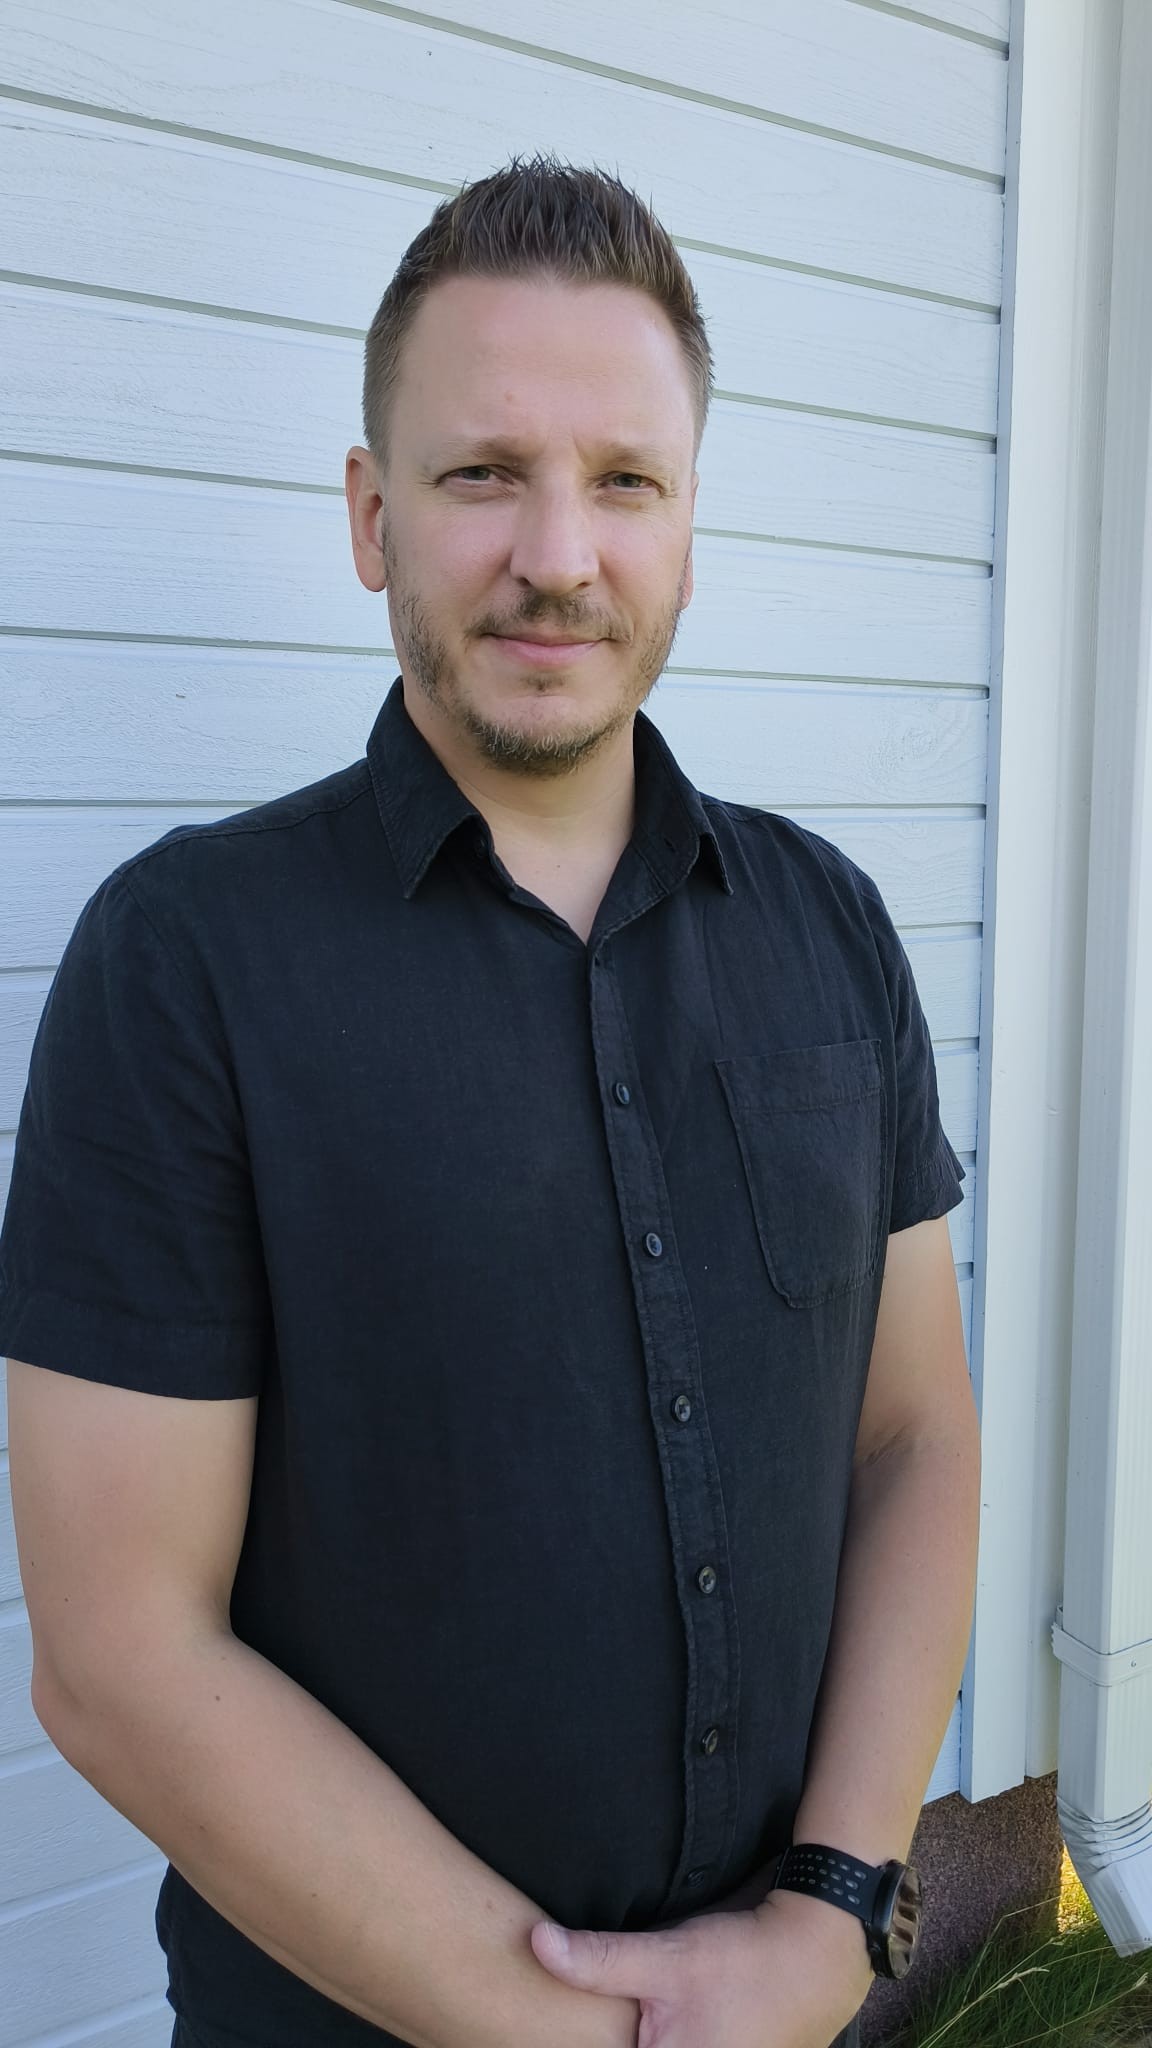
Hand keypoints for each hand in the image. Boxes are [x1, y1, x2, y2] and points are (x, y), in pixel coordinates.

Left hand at [530, 1886, 873, 2046]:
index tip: (562, 2032)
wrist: (817, 1958)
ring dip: (635, 2035)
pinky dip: (666, 2037)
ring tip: (641, 2017)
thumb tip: (536, 1943)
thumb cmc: (742, 1962)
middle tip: (600, 2017)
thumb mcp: (666, 1957)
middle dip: (615, 2035)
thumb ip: (600, 1960)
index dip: (587, 2040)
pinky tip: (663, 2022)